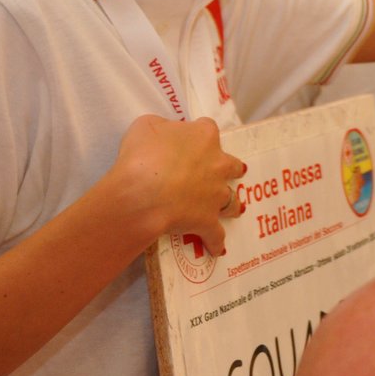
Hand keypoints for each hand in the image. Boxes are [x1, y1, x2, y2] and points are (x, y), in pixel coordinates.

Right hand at [108, 115, 244, 256]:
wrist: (143, 193)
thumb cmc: (141, 154)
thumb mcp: (145, 126)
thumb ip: (161, 128)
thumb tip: (165, 134)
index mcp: (204, 137)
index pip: (207, 129)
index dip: (198, 135)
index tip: (191, 141)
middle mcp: (217, 164)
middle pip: (231, 165)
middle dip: (229, 169)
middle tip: (225, 173)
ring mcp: (216, 194)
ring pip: (232, 200)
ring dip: (231, 204)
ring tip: (233, 209)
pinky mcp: (208, 220)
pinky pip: (216, 235)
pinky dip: (215, 242)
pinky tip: (216, 249)